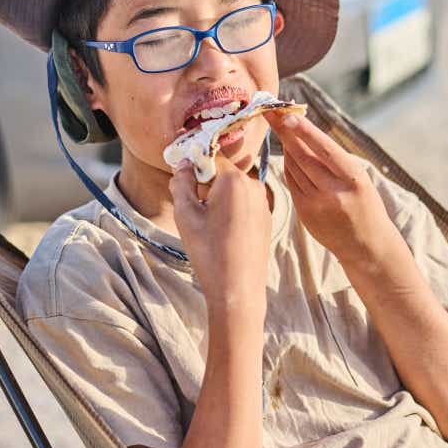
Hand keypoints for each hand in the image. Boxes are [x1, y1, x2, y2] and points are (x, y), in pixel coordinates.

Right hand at [168, 155, 270, 317]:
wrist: (238, 290)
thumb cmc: (209, 252)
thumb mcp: (186, 215)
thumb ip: (181, 183)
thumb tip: (184, 165)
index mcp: (234, 179)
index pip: (209, 157)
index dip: (193, 167)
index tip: (182, 182)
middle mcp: (254, 185)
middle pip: (222, 173)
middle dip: (205, 185)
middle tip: (192, 210)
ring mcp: (263, 201)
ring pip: (232, 189)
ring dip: (217, 199)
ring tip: (207, 226)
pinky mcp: (266, 217)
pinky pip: (243, 203)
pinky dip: (230, 211)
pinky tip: (222, 234)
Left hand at [264, 112, 393, 265]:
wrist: (366, 245)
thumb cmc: (364, 202)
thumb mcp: (359, 178)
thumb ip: (334, 158)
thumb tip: (302, 130)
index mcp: (353, 179)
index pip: (324, 149)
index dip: (304, 131)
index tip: (287, 114)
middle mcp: (334, 193)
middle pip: (302, 156)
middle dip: (285, 132)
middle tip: (272, 113)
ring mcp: (316, 205)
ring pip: (293, 167)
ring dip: (286, 146)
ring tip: (282, 128)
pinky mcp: (304, 214)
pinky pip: (291, 182)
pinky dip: (288, 165)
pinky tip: (289, 154)